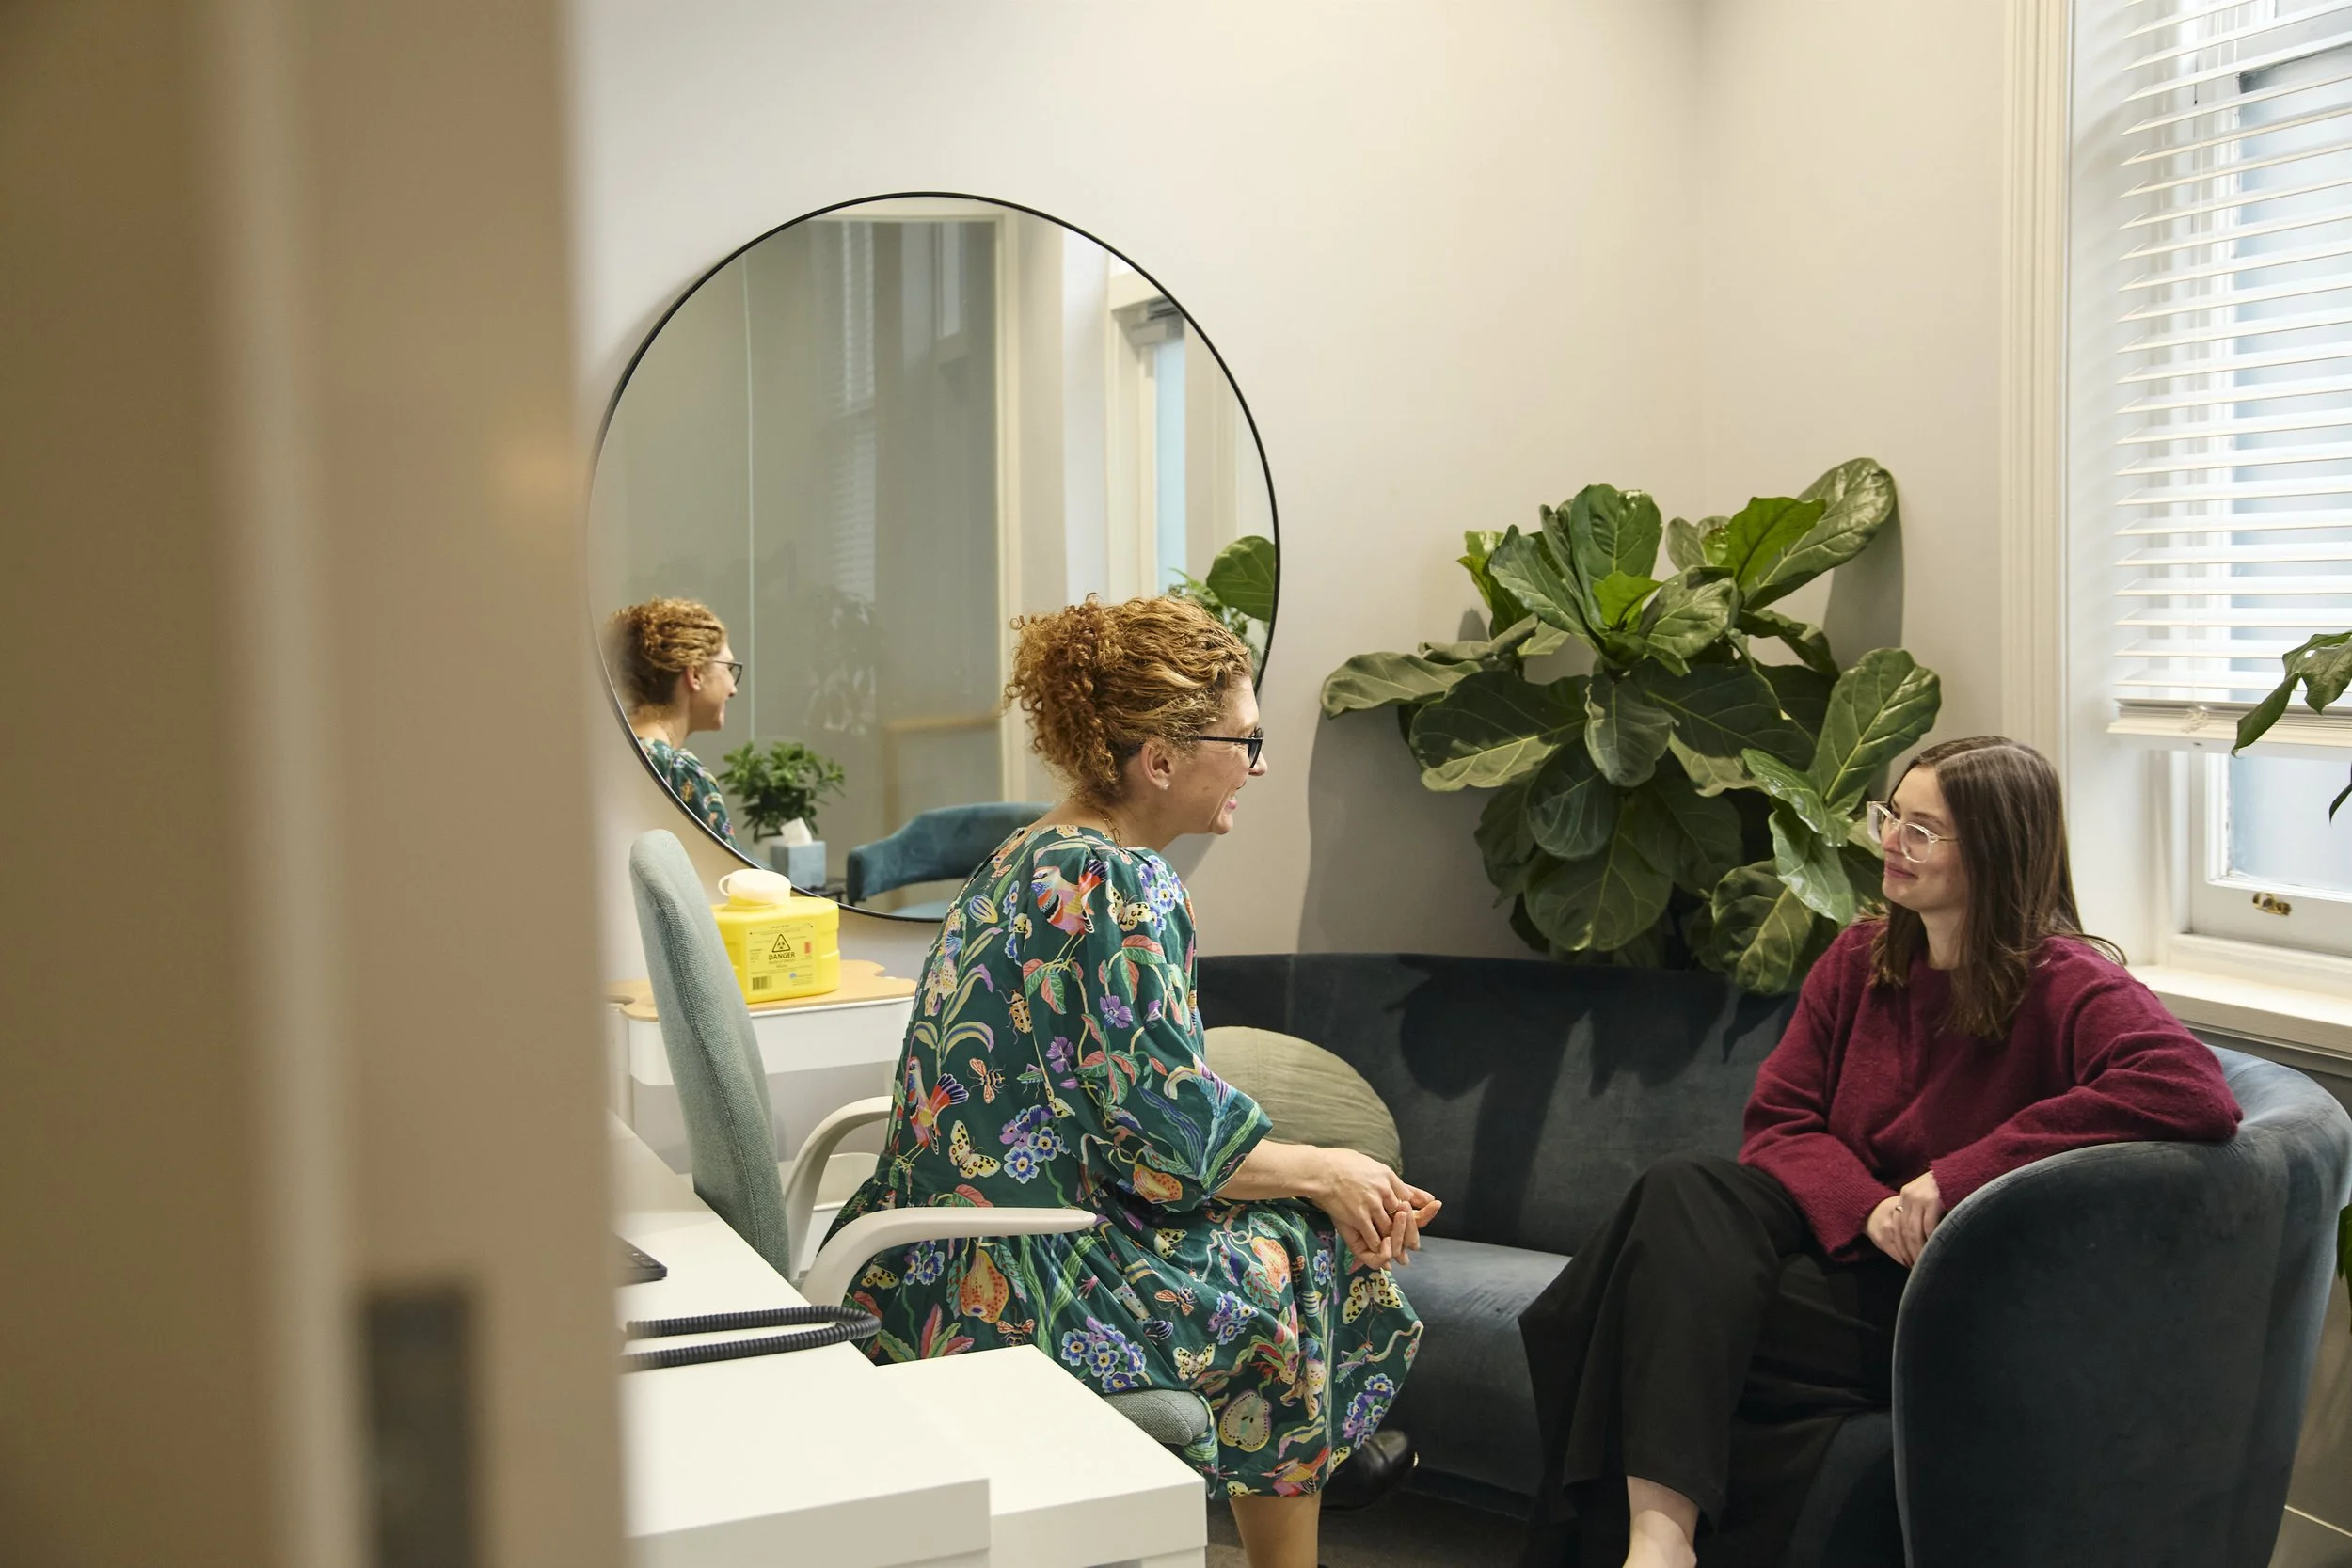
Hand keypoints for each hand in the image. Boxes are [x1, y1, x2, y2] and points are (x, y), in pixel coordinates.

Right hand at [1309, 1148, 1431, 1269]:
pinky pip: (1374, 1239)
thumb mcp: (1370, 1163)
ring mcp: (1373, 1205)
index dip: (1406, 1210)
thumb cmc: (1339, 1163)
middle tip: (1401, 1237)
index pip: (1408, 1197)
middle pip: (1402, 1216)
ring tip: (1387, 1244)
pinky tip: (1375, 1248)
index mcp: (1387, 1175)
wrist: (1319, 1170)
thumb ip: (1387, 1175)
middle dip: (1402, 1228)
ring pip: (1390, 1230)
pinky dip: (1377, 1247)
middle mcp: (1384, 1191)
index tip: (1402, 1216)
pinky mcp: (1359, 1218)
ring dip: (1389, 1239)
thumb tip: (1407, 1183)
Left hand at [1866, 1171, 1945, 1266]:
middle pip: (1903, 1230)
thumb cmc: (1951, 1187)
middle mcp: (1909, 1195)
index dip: (1900, 1246)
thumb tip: (1920, 1239)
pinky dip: (1930, 1241)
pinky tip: (1934, 1252)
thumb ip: (1923, 1213)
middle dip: (1908, 1252)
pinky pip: (1928, 1226)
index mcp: (1906, 1195)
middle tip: (1915, 1268)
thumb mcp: (1930, 1197)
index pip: (1897, 1225)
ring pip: (1914, 1231)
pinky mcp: (1934, 1198)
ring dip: (1918, 1251)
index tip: (1905, 1261)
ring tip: (1924, 1264)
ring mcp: (1920, 1196)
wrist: (1966, 1168)